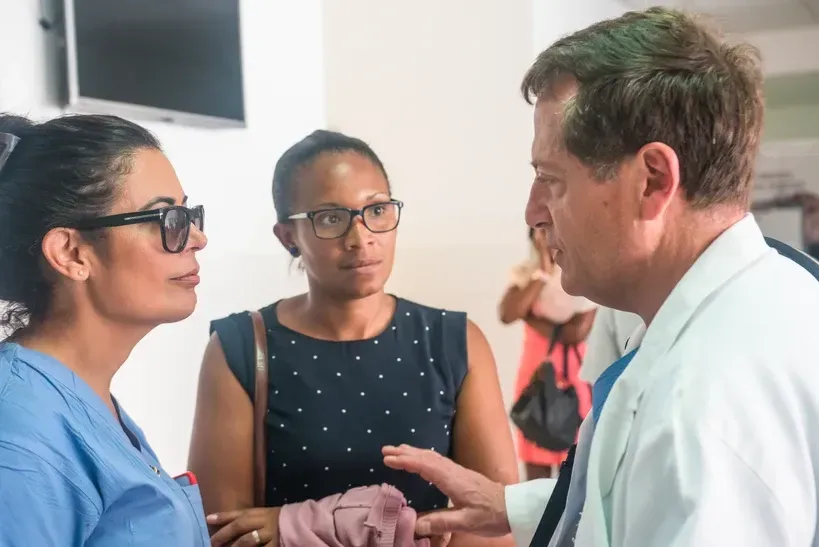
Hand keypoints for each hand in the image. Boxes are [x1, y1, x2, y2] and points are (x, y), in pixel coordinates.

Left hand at [207, 507, 280, 546]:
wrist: (305, 526)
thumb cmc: (282, 521)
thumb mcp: (268, 515)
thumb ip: (252, 519)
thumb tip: (228, 523)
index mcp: (262, 512)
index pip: (240, 513)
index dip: (223, 516)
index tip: (208, 519)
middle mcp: (264, 522)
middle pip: (240, 525)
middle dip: (224, 534)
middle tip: (211, 542)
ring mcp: (269, 535)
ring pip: (247, 541)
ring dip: (234, 546)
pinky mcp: (275, 546)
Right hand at [382, 444, 509, 537]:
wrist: (513, 507)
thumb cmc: (491, 515)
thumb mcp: (466, 522)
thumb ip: (441, 522)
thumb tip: (415, 525)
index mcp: (452, 480)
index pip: (425, 465)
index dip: (406, 461)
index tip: (388, 458)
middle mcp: (454, 471)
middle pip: (426, 457)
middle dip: (405, 452)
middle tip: (385, 450)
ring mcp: (458, 471)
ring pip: (432, 457)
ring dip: (414, 452)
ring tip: (398, 451)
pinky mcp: (461, 474)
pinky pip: (437, 460)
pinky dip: (424, 456)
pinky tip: (421, 459)